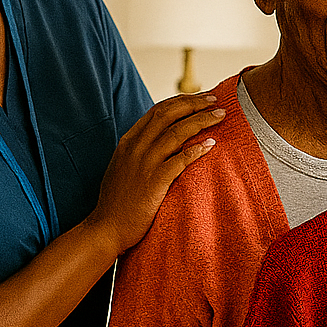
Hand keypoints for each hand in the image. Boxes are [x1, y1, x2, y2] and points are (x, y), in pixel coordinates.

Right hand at [85, 93, 224, 253]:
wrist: (106, 228)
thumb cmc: (119, 201)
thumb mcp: (125, 167)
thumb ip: (141, 151)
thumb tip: (166, 141)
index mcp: (128, 141)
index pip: (157, 110)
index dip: (181, 101)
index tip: (200, 98)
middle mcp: (135, 148)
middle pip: (168, 115)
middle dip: (194, 103)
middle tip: (214, 99)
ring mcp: (143, 164)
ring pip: (176, 133)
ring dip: (201, 121)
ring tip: (219, 115)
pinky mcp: (153, 182)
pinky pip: (179, 160)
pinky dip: (196, 150)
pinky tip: (211, 146)